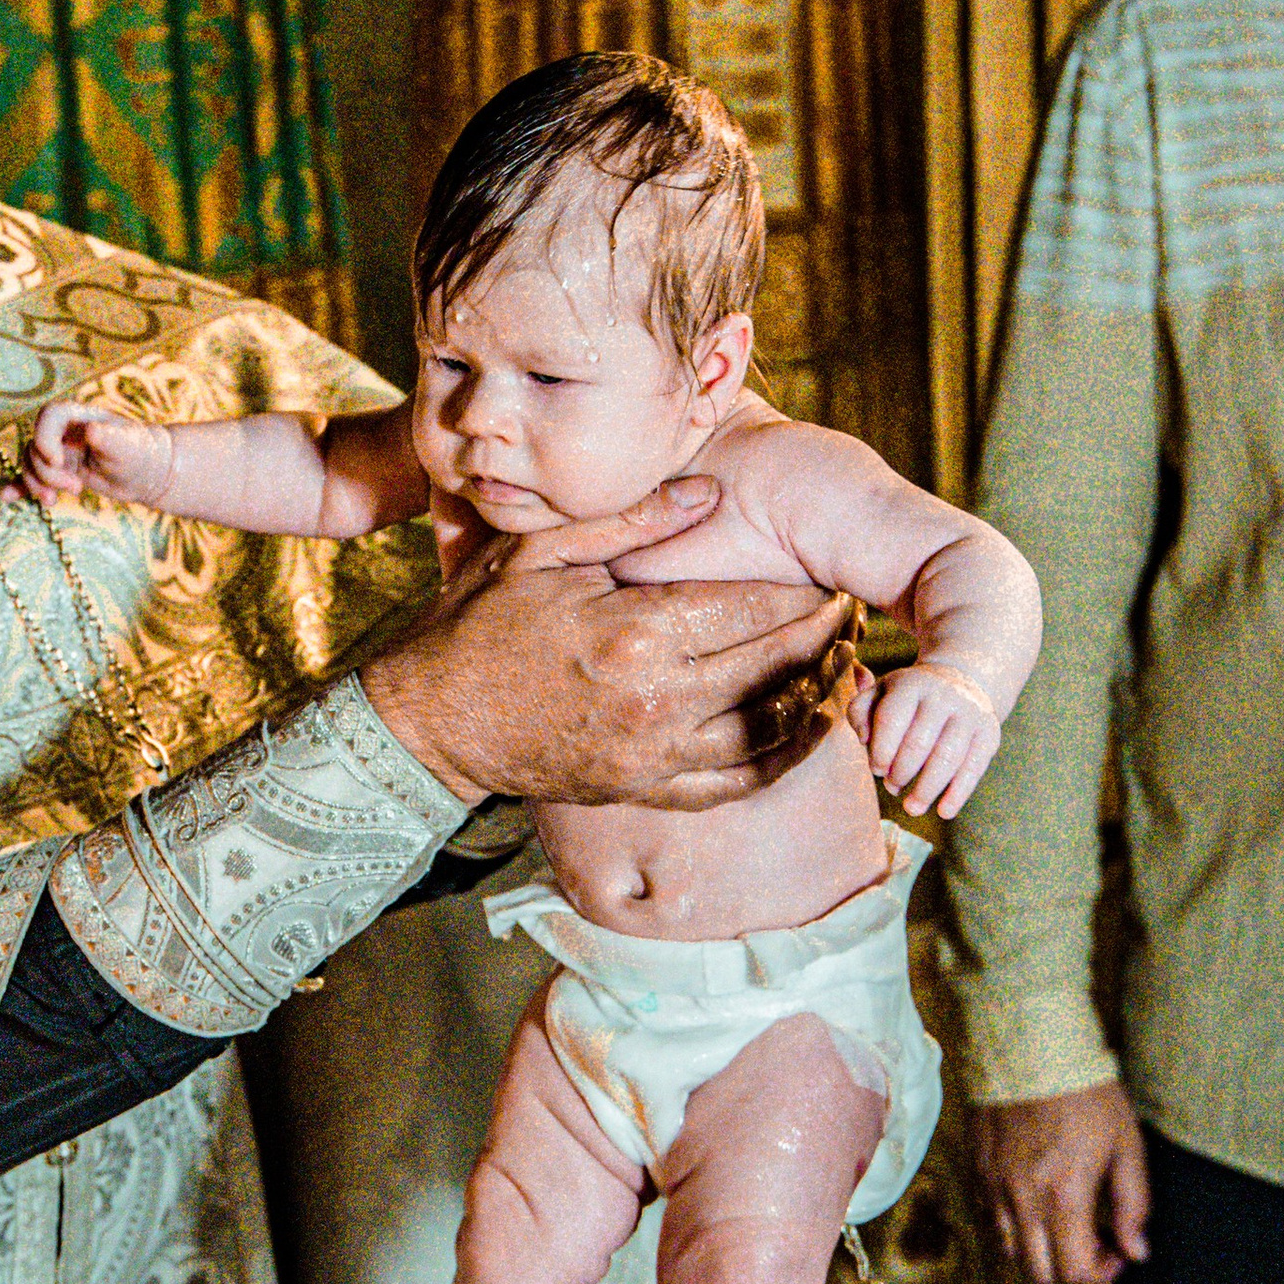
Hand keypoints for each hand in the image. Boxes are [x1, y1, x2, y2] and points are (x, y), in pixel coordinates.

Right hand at [25, 398, 173, 507]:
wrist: (146, 473)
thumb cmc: (140, 453)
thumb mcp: (128, 447)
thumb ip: (109, 438)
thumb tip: (91, 431)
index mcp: (78, 417)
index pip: (49, 415)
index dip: (45, 438)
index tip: (58, 461)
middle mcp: (64, 432)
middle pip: (36, 446)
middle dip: (48, 473)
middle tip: (76, 488)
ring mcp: (59, 452)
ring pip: (31, 464)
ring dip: (38, 485)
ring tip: (56, 501)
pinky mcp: (58, 472)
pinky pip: (31, 478)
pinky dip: (18, 487)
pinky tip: (7, 498)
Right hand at [359, 474, 857, 807]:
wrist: (429, 721)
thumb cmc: (477, 625)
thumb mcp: (543, 551)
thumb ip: (634, 522)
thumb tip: (713, 493)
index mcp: (637, 632)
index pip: (755, 609)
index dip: (807, 593)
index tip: (833, 576)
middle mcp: (657, 700)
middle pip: (776, 666)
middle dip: (826, 638)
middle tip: (854, 613)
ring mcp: (654, 755)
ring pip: (771, 730)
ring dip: (819, 698)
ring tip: (847, 667)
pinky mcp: (644, 790)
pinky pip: (737, 782)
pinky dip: (784, 759)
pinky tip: (810, 732)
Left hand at [852, 658, 1000, 817]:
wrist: (957, 683)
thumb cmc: (906, 700)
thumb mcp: (879, 695)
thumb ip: (860, 713)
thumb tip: (864, 740)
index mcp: (911, 684)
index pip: (891, 719)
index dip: (881, 751)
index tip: (876, 770)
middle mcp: (943, 695)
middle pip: (919, 742)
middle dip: (901, 772)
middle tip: (892, 787)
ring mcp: (970, 713)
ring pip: (948, 757)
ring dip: (927, 789)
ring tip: (911, 808)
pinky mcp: (989, 733)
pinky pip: (974, 767)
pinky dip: (958, 794)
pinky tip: (944, 812)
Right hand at [971, 1085, 1151, 1283]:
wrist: (1032, 1048)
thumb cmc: (1085, 1092)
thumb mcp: (1126, 1145)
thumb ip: (1133, 1204)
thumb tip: (1136, 1249)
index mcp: (1064, 1196)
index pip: (1074, 1271)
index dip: (1100, 1272)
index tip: (1115, 1251)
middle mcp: (1022, 1200)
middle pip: (1039, 1272)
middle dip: (1069, 1267)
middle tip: (1090, 1239)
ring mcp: (993, 1186)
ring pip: (1009, 1250)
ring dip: (1038, 1247)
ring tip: (1060, 1219)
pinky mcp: (977, 1169)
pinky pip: (989, 1217)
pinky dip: (1012, 1222)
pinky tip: (1033, 1197)